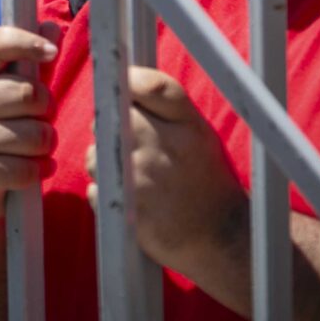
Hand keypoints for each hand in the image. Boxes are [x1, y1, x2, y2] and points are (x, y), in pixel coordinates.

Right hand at [0, 24, 59, 224]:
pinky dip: (40, 170)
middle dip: (45, 110)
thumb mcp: (2, 93)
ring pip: (36, 134)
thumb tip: (49, 26)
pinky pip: (30, 167)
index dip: (23, 40)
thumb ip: (27, 63)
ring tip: (31, 148)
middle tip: (35, 120)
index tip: (51, 51)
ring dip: (45, 145)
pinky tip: (30, 169)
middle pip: (29, 94)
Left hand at [85, 67, 245, 281]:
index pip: (150, 85)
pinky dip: (107, 194)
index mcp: (188, 126)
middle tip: (127, 145)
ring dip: (104, 165)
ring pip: (96, 155)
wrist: (222, 240)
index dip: (129, 81)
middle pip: (109, 117)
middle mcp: (164, 147)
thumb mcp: (198, 136)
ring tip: (134, 180)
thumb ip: (165, 109)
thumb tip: (121, 80)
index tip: (121, 86)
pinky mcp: (127, 210)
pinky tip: (132, 202)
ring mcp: (143, 179)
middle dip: (109, 127)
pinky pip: (97, 189)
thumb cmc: (206, 182)